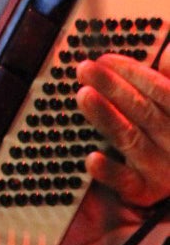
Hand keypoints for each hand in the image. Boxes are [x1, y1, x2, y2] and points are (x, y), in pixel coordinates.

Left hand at [76, 44, 169, 208]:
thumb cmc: (165, 135)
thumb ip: (169, 80)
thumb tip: (168, 53)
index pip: (162, 91)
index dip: (135, 72)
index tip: (106, 59)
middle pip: (143, 110)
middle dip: (112, 86)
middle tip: (85, 69)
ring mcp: (161, 167)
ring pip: (130, 139)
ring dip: (106, 116)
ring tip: (83, 95)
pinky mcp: (144, 191)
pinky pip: (125, 181)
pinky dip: (109, 170)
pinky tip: (92, 159)